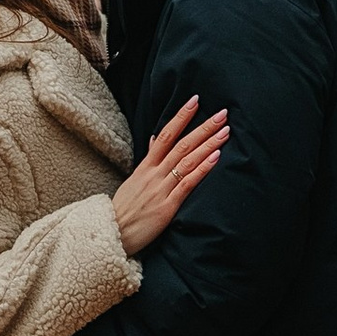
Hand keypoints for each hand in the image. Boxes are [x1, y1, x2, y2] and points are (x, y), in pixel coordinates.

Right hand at [111, 95, 230, 256]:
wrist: (111, 234)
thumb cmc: (124, 209)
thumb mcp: (133, 180)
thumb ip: (147, 160)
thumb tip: (153, 138)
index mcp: (145, 166)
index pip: (165, 134)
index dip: (181, 117)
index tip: (195, 101)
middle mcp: (154, 174)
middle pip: (181, 144)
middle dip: (203, 127)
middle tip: (222, 114)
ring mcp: (161, 189)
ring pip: (187, 161)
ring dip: (208, 144)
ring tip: (225, 132)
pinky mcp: (167, 207)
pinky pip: (187, 184)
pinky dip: (202, 169)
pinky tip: (216, 158)